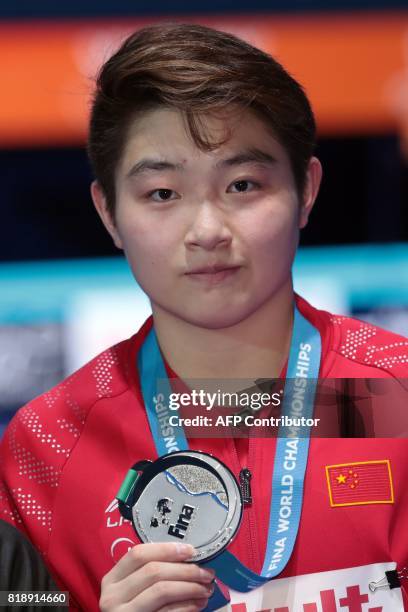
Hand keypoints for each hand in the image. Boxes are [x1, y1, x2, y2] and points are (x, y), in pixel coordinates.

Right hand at [99, 542, 214, 611]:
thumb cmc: (136, 610)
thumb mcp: (134, 590)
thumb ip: (151, 575)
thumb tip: (188, 558)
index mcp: (112, 579)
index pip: (138, 554)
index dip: (166, 549)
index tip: (191, 550)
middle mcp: (112, 595)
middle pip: (153, 571)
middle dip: (185, 570)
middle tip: (207, 573)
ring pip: (161, 590)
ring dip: (189, 587)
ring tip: (206, 588)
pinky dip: (186, 606)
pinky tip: (197, 604)